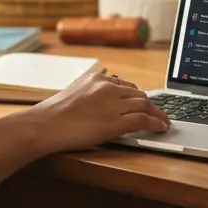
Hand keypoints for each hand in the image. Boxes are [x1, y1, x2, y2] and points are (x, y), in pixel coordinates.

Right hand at [19, 72, 169, 156]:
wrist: (44, 125)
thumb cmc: (52, 116)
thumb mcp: (74, 95)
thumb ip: (92, 96)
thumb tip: (102, 106)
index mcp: (97, 78)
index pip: (126, 86)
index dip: (138, 97)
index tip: (144, 104)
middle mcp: (107, 87)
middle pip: (139, 95)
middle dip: (151, 105)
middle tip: (158, 115)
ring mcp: (112, 104)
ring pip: (145, 105)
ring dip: (158, 115)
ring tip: (164, 123)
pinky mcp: (116, 121)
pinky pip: (144, 120)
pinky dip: (156, 124)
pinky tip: (161, 129)